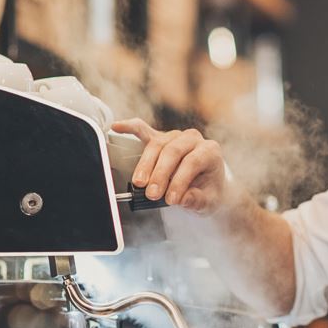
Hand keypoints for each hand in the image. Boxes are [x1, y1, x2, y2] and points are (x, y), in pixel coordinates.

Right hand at [110, 119, 226, 214]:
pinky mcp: (159, 138)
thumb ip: (198, 199)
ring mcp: (175, 136)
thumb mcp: (209, 201)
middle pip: (173, 151)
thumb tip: (184, 199)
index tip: (171, 199)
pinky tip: (118, 127)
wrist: (206, 185)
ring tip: (139, 183)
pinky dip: (130, 128)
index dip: (180, 180)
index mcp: (210, 151)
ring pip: (157, 144)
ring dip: (146, 164)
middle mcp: (193, 139)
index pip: (192, 162)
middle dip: (160, 174)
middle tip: (152, 194)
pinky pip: (144, 130)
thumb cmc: (207, 192)